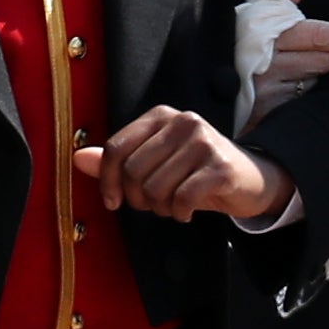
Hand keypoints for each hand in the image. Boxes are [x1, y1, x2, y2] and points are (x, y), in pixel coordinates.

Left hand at [78, 106, 292, 220]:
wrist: (250, 180)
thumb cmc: (197, 172)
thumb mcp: (155, 163)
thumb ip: (118, 161)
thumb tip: (78, 159)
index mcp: (161, 116)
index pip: (116, 148)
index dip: (107, 181)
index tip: (113, 201)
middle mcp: (182, 122)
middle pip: (133, 172)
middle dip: (139, 199)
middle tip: (155, 204)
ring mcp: (203, 142)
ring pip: (156, 189)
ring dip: (161, 208)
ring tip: (174, 205)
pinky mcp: (220, 166)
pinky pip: (182, 199)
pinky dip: (180, 213)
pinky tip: (188, 211)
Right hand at [248, 0, 328, 107]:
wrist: (210, 83)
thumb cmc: (242, 43)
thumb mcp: (255, 16)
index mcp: (267, 32)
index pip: (316, 34)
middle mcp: (267, 62)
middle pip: (325, 60)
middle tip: (311, 52)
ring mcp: (268, 89)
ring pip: (316, 81)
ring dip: (313, 75)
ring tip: (292, 69)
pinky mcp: (269, 110)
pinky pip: (304, 101)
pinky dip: (303, 94)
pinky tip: (287, 87)